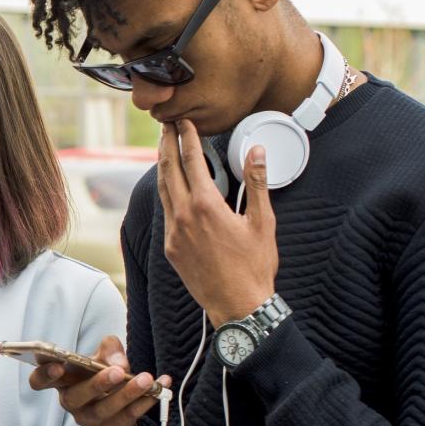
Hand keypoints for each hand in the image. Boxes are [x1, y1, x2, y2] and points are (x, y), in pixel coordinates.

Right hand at [28, 336, 170, 425]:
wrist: (112, 410)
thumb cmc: (98, 375)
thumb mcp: (100, 357)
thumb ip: (109, 349)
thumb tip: (119, 362)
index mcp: (61, 381)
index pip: (39, 381)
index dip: (44, 375)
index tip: (57, 366)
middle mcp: (70, 401)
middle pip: (76, 397)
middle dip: (97, 384)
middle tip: (117, 371)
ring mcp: (88, 419)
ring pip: (105, 410)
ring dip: (127, 394)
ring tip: (146, 379)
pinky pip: (127, 418)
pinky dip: (145, 402)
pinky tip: (160, 388)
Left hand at [158, 118, 277, 325]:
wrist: (237, 304)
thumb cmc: (254, 266)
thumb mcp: (262, 221)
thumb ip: (257, 183)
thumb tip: (257, 152)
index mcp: (205, 205)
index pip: (190, 160)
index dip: (186, 136)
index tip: (183, 121)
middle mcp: (183, 216)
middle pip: (168, 170)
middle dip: (166, 144)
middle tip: (166, 125)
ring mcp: (173, 232)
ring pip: (162, 190)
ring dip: (162, 166)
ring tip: (164, 148)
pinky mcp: (170, 247)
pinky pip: (165, 212)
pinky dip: (167, 192)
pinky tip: (171, 186)